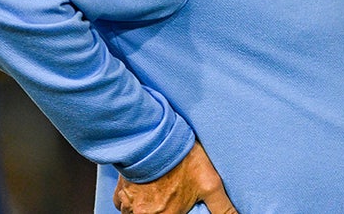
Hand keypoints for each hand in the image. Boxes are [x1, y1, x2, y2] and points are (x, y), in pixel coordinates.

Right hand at [113, 141, 238, 213]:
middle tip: (170, 198)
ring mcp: (130, 205)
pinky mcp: (120, 193)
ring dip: (147, 209)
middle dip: (162, 211)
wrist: (152, 136)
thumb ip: (223, 207)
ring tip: (159, 194)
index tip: (178, 208)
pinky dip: (132, 202)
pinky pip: (123, 206)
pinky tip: (143, 191)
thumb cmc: (181, 159)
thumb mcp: (210, 183)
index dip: (176, 213)